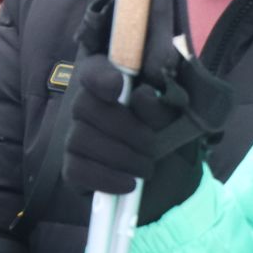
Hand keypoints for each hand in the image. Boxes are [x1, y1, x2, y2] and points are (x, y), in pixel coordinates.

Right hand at [63, 53, 233, 223]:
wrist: (173, 183)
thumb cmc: (174, 141)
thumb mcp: (178, 122)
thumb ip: (161, 105)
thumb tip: (142, 95)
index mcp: (115, 83)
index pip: (93, 68)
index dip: (100, 76)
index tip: (118, 87)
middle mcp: (89, 105)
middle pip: (84, 105)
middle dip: (121, 127)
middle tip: (151, 144)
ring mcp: (76, 136)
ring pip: (80, 138)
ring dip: (119, 155)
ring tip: (147, 168)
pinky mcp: (74, 167)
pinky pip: (76, 170)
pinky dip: (106, 178)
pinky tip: (129, 184)